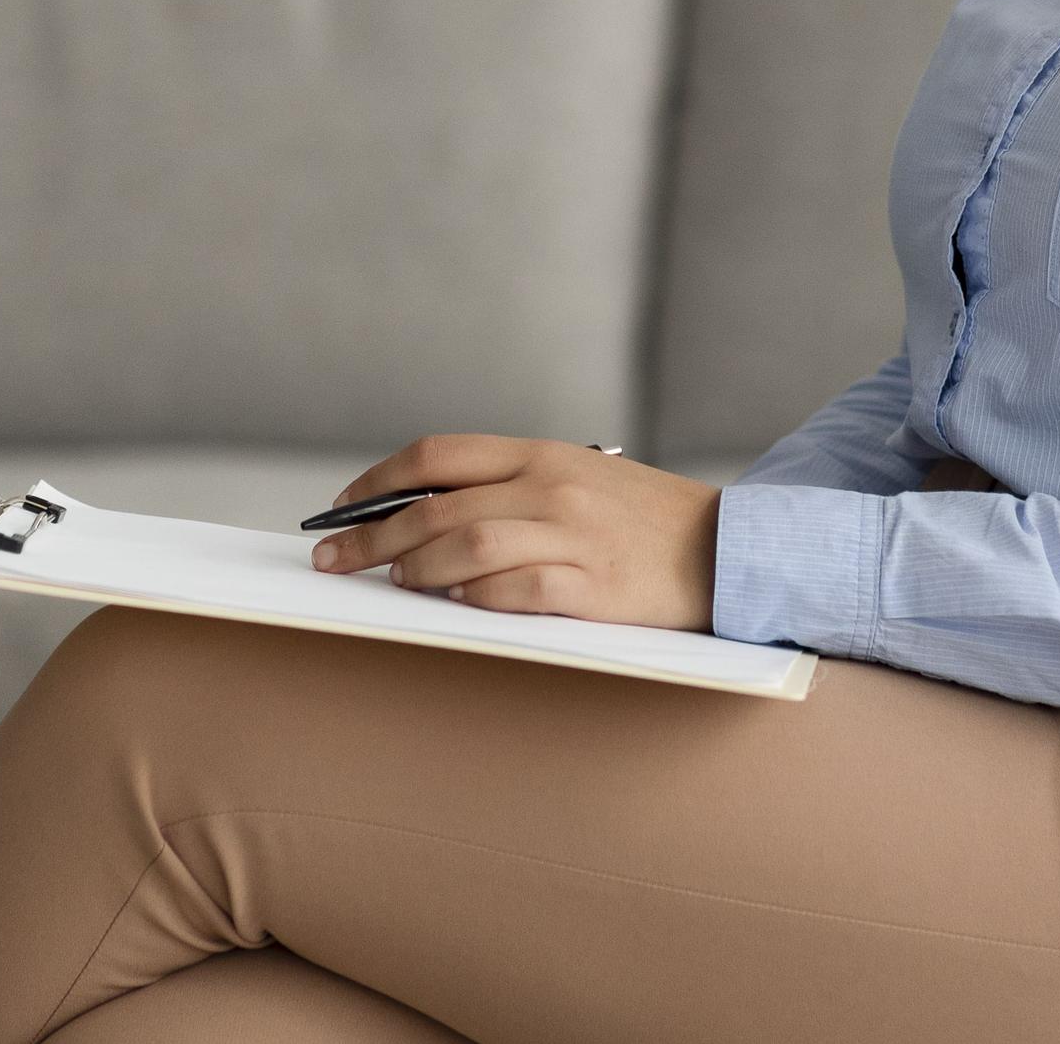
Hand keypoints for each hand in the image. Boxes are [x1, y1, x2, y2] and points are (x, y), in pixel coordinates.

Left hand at [307, 435, 719, 630]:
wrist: (727, 550)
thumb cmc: (642, 520)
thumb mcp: (577, 479)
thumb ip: (508, 489)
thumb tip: (420, 517)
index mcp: (541, 455)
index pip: (438, 455)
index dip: (376, 482)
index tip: (338, 509)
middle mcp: (551, 487)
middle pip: (437, 507)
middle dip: (371, 536)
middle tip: (333, 561)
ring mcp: (573, 536)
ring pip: (467, 546)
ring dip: (417, 567)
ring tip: (395, 583)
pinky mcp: (595, 588)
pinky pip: (518, 591)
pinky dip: (476, 599)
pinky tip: (454, 605)